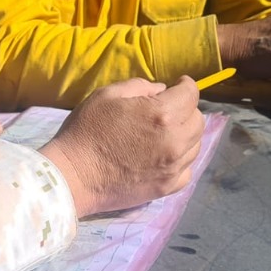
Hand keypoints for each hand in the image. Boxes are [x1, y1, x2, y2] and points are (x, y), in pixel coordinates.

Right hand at [38, 77, 204, 217]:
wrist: (73, 176)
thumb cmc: (86, 131)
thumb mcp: (107, 95)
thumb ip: (139, 86)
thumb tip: (161, 90)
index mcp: (162, 114)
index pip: (191, 93)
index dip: (186, 85)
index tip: (179, 84)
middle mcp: (175, 141)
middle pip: (198, 119)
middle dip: (186, 109)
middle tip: (168, 109)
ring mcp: (173, 167)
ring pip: (195, 145)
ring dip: (185, 134)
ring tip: (165, 133)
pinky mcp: (167, 187)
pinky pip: (187, 169)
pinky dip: (181, 159)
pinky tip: (164, 156)